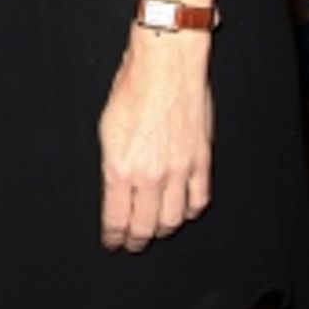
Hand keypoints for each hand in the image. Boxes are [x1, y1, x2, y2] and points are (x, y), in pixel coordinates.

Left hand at [98, 28, 213, 250]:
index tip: (111, 242)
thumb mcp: (107, 129)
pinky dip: (189, 211)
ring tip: (155, 230)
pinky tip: (182, 210)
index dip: (113, 236)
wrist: (167, 64)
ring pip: (172, 220)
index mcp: (120, 168)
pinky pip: (198, 200)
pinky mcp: (201, 161)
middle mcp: (150, 175)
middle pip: (144, 227)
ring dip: (162, 230)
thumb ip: (112, 165)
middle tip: (131, 243)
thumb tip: (115, 190)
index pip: (116, 219)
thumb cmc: (133, 87)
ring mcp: (179, 170)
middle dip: (135, 241)